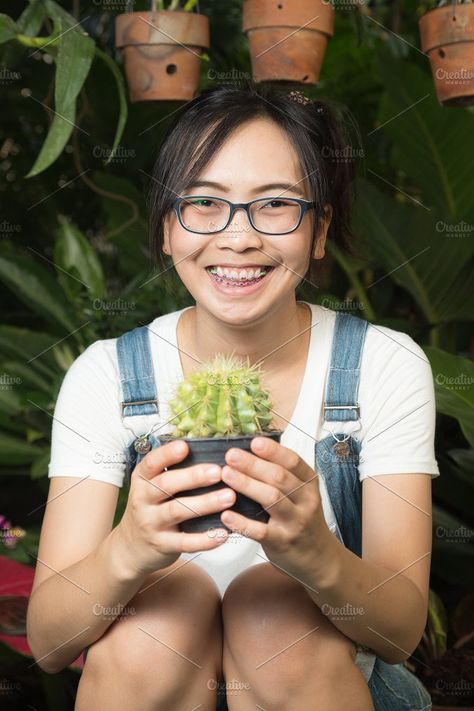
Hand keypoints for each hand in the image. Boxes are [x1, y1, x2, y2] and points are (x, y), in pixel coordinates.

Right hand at [115, 440, 235, 578]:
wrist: (130, 548)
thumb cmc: (151, 508)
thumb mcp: (151, 487)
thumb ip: (171, 472)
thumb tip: (207, 451)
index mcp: (143, 480)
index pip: (151, 463)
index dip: (167, 454)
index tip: (185, 446)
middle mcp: (143, 499)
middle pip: (167, 485)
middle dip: (194, 477)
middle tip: (219, 472)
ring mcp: (151, 523)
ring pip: (177, 511)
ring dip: (205, 503)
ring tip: (229, 497)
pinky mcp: (161, 545)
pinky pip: (185, 542)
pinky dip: (204, 539)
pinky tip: (223, 534)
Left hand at [220, 436, 332, 581]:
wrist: (320, 558)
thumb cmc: (302, 519)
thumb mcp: (302, 495)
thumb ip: (282, 476)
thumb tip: (249, 451)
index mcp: (309, 484)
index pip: (293, 461)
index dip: (273, 451)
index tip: (253, 441)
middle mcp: (306, 501)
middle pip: (279, 477)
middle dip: (253, 464)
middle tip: (231, 455)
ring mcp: (295, 522)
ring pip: (271, 499)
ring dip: (247, 484)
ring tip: (226, 474)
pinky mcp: (282, 542)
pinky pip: (260, 531)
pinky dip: (242, 522)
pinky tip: (226, 514)